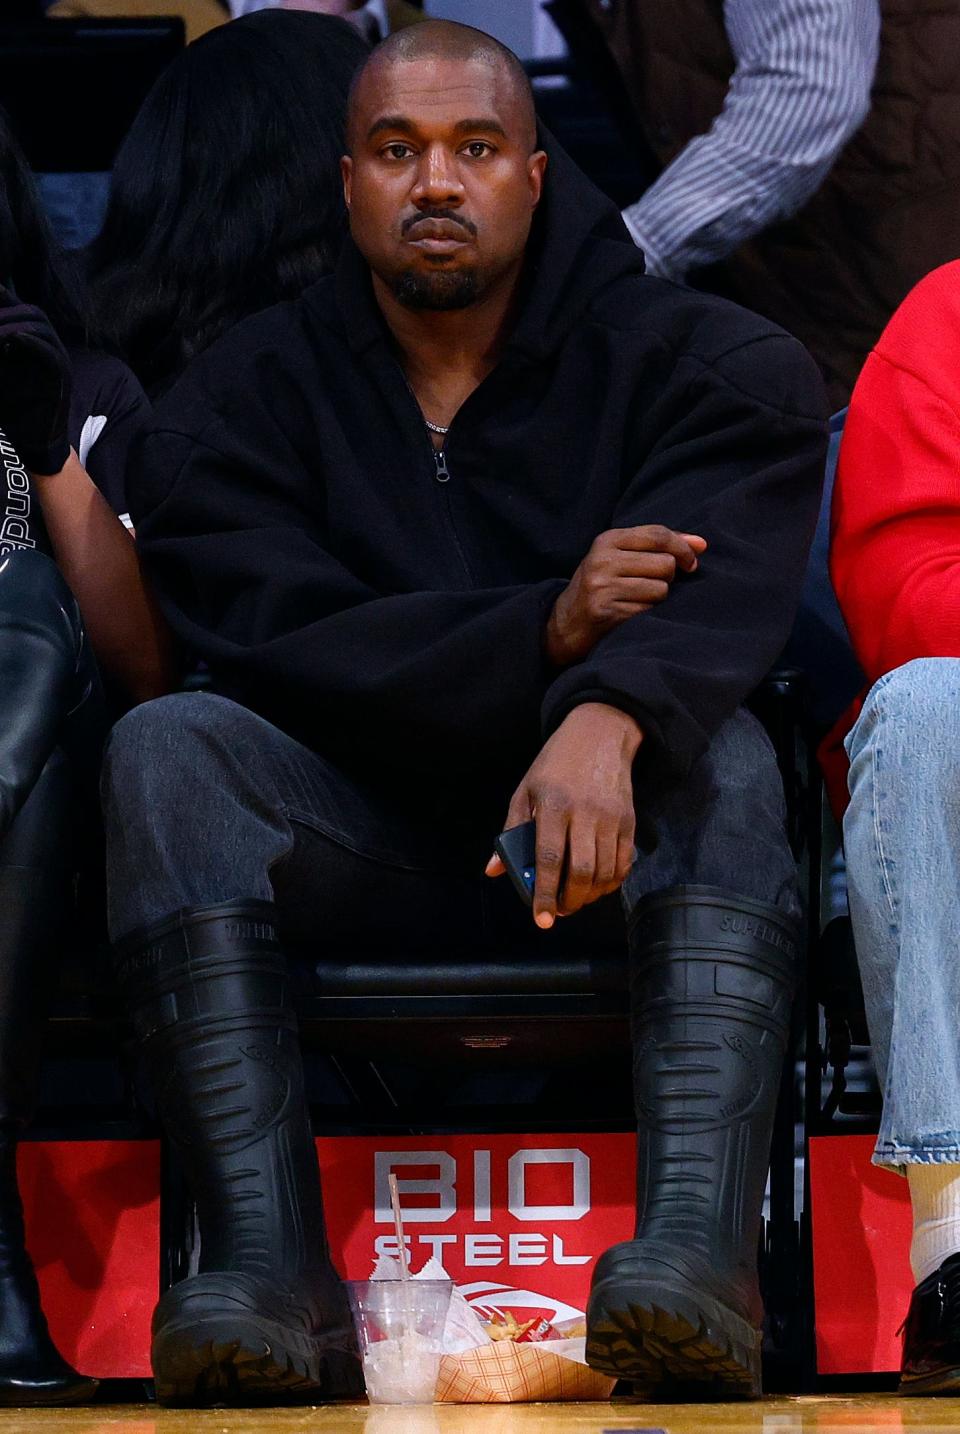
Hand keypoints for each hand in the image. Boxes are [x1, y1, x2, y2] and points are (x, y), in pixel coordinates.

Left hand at [0, 286, 71, 475]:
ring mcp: (59, 360)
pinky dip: (31, 343)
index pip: (22, 309)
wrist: (32, 440)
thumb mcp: (0, 369)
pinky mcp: (63, 378)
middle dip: (5, 312)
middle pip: (32, 312)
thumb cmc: (13, 406)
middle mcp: (50, 346)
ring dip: (13, 325)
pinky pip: (51, 353)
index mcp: (35, 342)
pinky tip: (11, 339)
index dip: (4, 299)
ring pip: (41, 328)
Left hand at [486, 702, 640, 927]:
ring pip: (604, 872)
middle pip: (581, 871)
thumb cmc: (555, 764)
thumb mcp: (525, 789)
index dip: (546, 893)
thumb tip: (494, 869)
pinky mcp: (628, 820)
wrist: (600, 734)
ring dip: (590, 896)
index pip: (550, 858)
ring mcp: (610, 817)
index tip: (542, 918)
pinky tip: (598, 886)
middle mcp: (584, 813)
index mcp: (552, 805)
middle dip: (570, 901)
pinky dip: (611, 882)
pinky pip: (623, 862)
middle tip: (560, 911)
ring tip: (576, 901)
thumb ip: (511, 830)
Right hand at [546, 525, 705, 666]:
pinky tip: (629, 613)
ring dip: (657, 598)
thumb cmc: (602, 586)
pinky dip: (646, 614)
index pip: (658, 535)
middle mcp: (602, 560)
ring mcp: (602, 587)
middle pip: (664, 563)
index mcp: (607, 540)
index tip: (692, 563)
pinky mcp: (606, 612)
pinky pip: (649, 611)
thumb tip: (702, 545)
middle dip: (668, 577)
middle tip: (653, 584)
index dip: (683, 548)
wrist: (565, 623)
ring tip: (637, 599)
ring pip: (661, 589)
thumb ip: (660, 547)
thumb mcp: (622, 558)